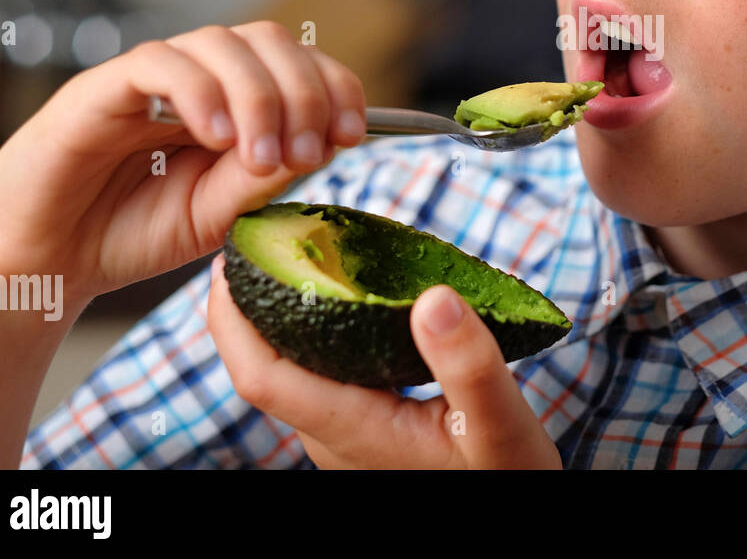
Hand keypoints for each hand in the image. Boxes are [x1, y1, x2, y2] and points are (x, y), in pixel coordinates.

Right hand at [0, 21, 367, 308]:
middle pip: (270, 41)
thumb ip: (267, 177)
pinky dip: (200, 92)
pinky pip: (159, 63)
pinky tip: (215, 137)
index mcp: (239, 102)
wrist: (52, 259)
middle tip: (310, 153)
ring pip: (222, 44)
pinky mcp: (103, 87)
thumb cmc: (136, 230)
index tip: (352, 132)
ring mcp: (153, 78)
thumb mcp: (222, 212)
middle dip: (305, 92)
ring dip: (259, 97)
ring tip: (259, 159)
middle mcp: (202, 79)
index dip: (336, 86)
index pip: (301, 64)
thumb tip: (324, 145)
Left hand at [207, 255, 562, 468]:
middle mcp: (336, 439)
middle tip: (258, 241)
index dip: (231, 320)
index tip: (228, 262)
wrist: (518, 506)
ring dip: (284, 315)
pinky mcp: (366, 432)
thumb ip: (469, 364)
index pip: (260, 377)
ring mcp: (348, 438)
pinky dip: (318, 330)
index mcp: (354, 431)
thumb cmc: (510, 474)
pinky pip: (322, 375)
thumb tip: (433, 299)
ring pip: (293, 372)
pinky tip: (344, 298)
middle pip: (266, 370)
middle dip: (250, 305)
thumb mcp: (501, 423)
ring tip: (298, 258)